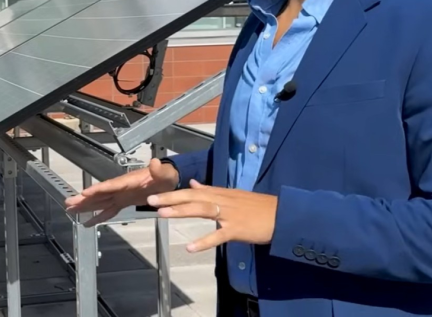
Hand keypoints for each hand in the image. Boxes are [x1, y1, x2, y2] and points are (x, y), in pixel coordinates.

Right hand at [64, 158, 178, 225]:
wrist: (168, 180)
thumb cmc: (166, 176)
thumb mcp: (165, 173)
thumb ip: (159, 170)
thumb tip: (155, 163)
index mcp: (129, 181)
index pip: (110, 185)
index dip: (97, 189)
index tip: (85, 193)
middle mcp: (121, 188)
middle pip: (99, 194)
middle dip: (84, 199)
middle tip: (69, 203)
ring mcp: (120, 195)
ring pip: (100, 202)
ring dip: (85, 206)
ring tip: (70, 210)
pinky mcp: (123, 202)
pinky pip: (108, 210)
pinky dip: (98, 216)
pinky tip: (88, 222)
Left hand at [147, 179, 277, 252]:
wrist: (281, 215)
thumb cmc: (257, 207)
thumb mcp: (233, 195)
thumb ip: (212, 191)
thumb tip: (194, 184)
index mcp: (221, 193)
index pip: (193, 191)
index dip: (173, 191)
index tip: (155, 192)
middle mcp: (222, 200)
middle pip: (193, 197)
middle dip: (171, 198)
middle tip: (151, 200)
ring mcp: (229, 215)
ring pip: (202, 210)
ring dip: (181, 211)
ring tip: (162, 214)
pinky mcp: (237, 229)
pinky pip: (218, 236)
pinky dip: (204, 241)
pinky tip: (190, 247)